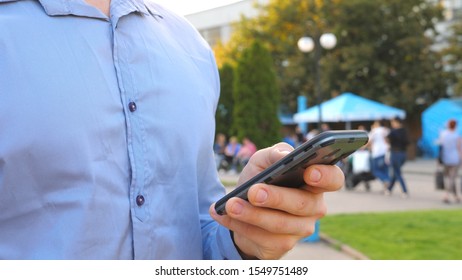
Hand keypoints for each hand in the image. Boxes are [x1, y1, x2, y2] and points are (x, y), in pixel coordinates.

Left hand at [210, 142, 343, 259]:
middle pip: (302, 204)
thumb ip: (273, 153)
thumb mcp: (262, 161)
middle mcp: (314, 206)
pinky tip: (223, 214)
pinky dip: (239, 225)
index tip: (309, 172)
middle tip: (254, 191)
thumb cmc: (260, 180)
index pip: (334, 179)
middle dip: (276, 197)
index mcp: (314, 182)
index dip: (325, 176)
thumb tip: (284, 155)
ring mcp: (300, 228)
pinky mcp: (282, 245)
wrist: (242, 207)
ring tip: (230, 205)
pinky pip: (262, 238)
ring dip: (251, 214)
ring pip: (279, 224)